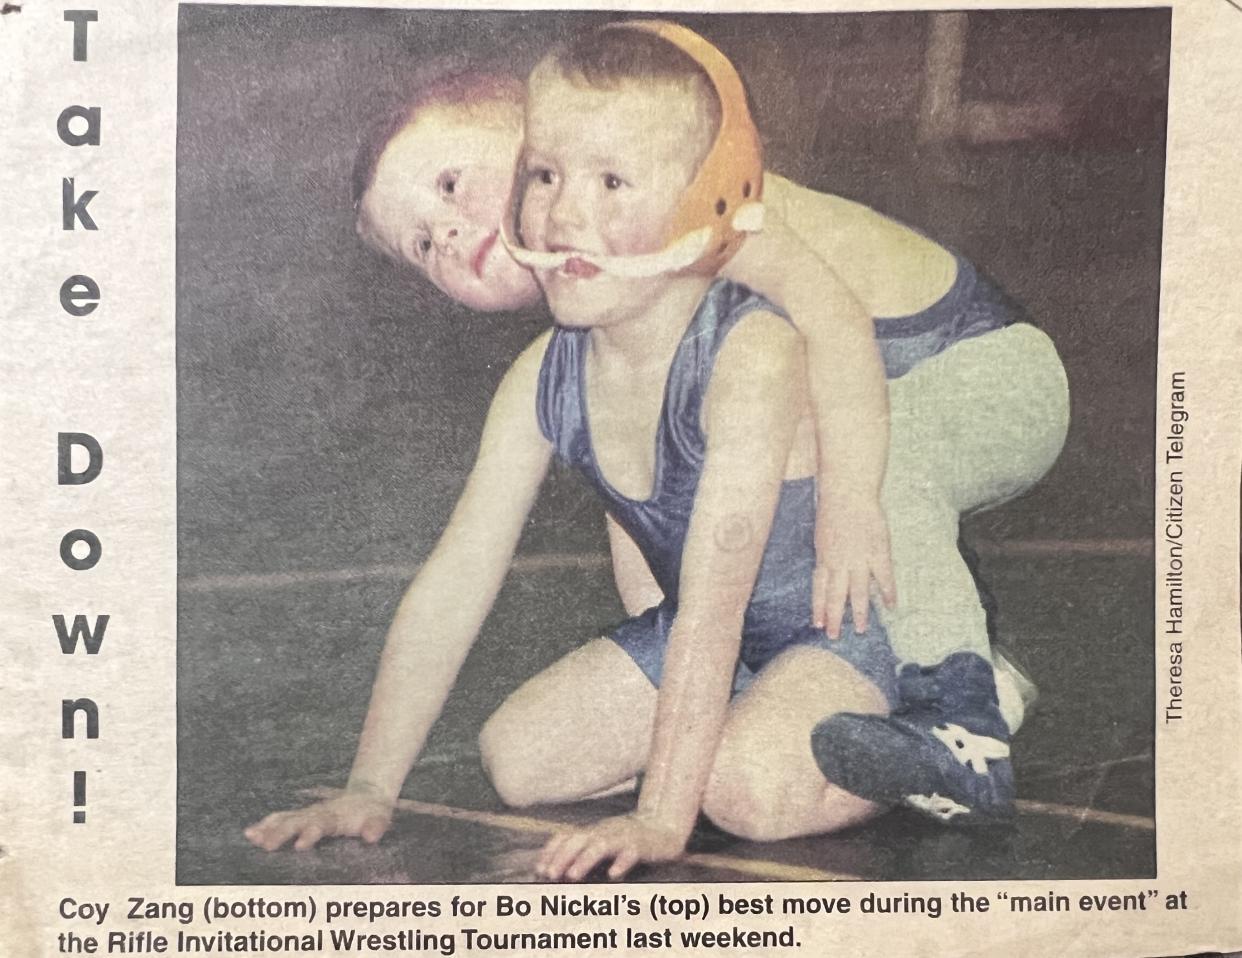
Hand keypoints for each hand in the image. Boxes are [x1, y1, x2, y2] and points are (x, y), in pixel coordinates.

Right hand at [244, 789, 393, 851]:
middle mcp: (318, 813)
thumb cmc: (373, 813)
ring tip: (251, 837)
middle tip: (267, 845)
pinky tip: (250, 833)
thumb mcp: (380, 818)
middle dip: (282, 833)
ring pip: (285, 819)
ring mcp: (308, 813)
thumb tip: (372, 836)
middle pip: (297, 821)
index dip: (310, 833)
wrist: (367, 795)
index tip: (299, 845)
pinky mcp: (302, 816)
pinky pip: (281, 819)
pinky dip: (266, 825)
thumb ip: (376, 826)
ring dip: (268, 828)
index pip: (321, 824)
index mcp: (336, 815)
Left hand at [536, 813, 686, 880]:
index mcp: (593, 831)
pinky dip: (621, 863)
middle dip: (562, 857)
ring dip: (585, 860)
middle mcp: (605, 831)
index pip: (566, 837)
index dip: (551, 852)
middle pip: (579, 840)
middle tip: (549, 875)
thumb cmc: (628, 840)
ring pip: (601, 845)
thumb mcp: (602, 841)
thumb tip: (556, 871)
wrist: (663, 826)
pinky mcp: (641, 845)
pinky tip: (613, 876)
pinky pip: (631, 852)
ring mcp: (623, 837)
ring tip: (572, 875)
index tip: (538, 870)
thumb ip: (583, 852)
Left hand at [813, 495, 896, 637]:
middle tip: (834, 636)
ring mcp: (859, 559)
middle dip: (834, 617)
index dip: (818, 607)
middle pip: (836, 595)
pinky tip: (891, 606)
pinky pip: (884, 577)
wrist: (849, 492)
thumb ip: (825, 556)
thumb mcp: (821, 535)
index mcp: (824, 558)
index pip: (819, 589)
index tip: (817, 624)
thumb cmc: (833, 509)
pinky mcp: (878, 552)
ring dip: (859, 612)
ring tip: (860, 630)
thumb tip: (825, 571)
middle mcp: (840, 563)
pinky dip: (888, 592)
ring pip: (858, 592)